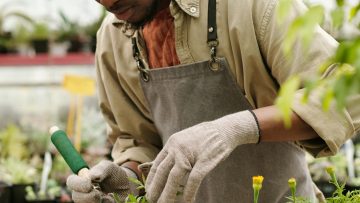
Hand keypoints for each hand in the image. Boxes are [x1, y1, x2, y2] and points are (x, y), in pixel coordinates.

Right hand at [66, 160, 135, 202]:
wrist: (128, 186)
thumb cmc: (116, 175)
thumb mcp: (110, 167)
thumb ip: (100, 169)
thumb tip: (90, 176)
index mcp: (83, 179)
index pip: (71, 181)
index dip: (77, 184)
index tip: (89, 184)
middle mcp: (83, 192)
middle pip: (76, 197)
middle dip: (87, 196)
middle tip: (99, 193)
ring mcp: (89, 201)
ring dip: (96, 201)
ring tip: (106, 196)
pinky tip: (110, 200)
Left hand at [145, 110, 259, 202]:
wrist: (225, 129)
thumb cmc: (204, 138)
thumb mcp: (185, 141)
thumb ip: (175, 153)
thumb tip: (164, 169)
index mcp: (172, 143)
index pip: (157, 164)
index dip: (151, 180)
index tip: (148, 191)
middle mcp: (177, 148)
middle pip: (162, 172)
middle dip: (155, 188)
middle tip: (151, 200)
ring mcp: (190, 154)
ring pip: (174, 177)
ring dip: (167, 194)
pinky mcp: (204, 161)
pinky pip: (193, 180)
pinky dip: (189, 193)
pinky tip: (187, 202)